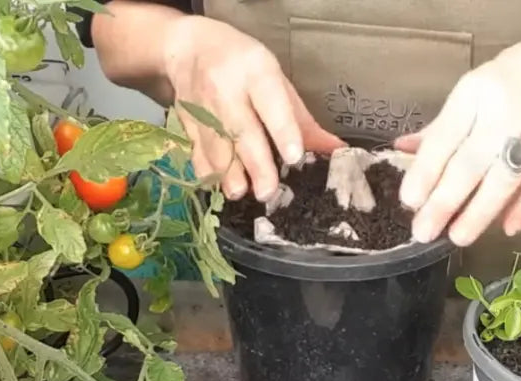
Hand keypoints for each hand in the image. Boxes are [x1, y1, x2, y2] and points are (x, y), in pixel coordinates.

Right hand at [162, 17, 344, 200]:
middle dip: (255, 164)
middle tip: (268, 192)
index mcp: (256, 72)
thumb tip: (335, 150)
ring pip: (216, 144)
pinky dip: (207, 170)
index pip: (272, 103)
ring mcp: (202, 105)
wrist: (190, 48)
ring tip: (240, 193)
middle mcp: (227, 87)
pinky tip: (218, 185)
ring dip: (228, 172)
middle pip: (242, 130)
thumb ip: (303, 120)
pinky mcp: (185, 120)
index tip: (294, 158)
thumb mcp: (277, 81)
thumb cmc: (244, 66)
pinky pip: (196, 149)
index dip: (283, 131)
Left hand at [396, 22, 520, 245]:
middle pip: (469, 163)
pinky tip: (508, 228)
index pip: (444, 138)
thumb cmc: (518, 77)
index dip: (425, 172)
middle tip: (423, 231)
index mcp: (474, 93)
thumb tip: (402, 150)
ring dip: (479, 212)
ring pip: (503, 179)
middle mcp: (503, 111)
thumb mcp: (475, 89)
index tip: (408, 201)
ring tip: (457, 237)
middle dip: (443, 202)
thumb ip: (442, 125)